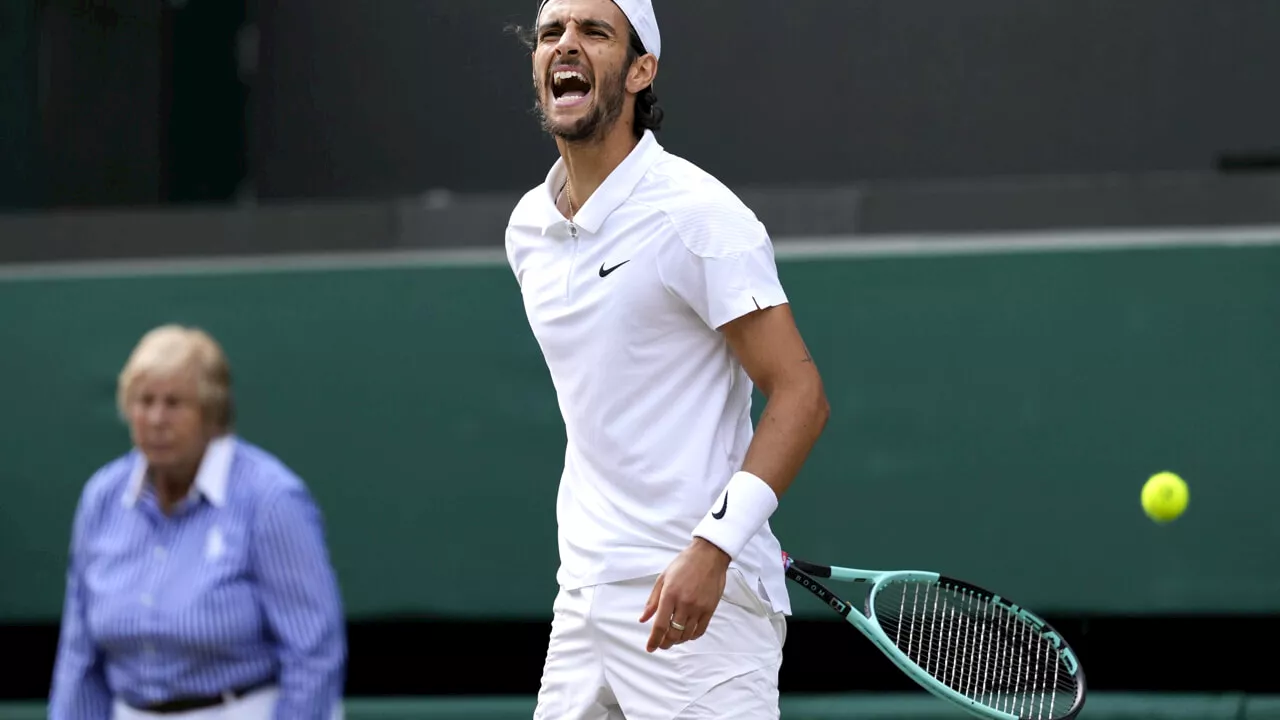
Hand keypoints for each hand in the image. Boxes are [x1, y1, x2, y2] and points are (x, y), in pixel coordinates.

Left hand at [638, 538, 731, 652]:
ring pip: (686, 634)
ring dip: (678, 641)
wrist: (709, 555)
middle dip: (665, 643)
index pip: (660, 625)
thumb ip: (652, 601)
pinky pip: (700, 630)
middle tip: (661, 645)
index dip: (654, 640)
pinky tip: (686, 634)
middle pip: (673, 634)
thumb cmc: (684, 564)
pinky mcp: (710, 609)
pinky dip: (691, 636)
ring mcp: (698, 607)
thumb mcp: (663, 578)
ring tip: (673, 639)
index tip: (650, 648)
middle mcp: (684, 603)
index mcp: (669, 595)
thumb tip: (643, 619)